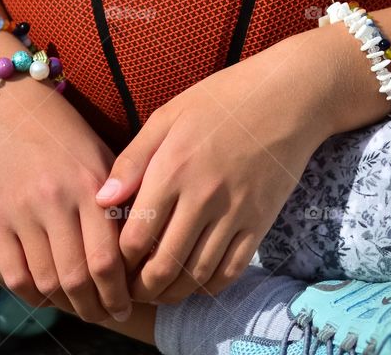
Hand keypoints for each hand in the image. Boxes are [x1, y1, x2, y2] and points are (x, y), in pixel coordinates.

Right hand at [0, 75, 131, 321]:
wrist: (7, 104)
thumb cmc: (64, 131)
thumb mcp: (101, 155)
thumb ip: (119, 199)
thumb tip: (140, 250)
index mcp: (90, 185)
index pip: (109, 258)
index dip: (120, 292)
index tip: (128, 303)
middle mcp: (55, 200)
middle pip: (78, 278)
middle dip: (97, 307)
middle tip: (107, 314)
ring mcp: (21, 211)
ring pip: (47, 281)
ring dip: (67, 305)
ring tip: (81, 308)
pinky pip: (14, 274)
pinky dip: (33, 294)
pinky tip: (47, 295)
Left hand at [95, 30, 343, 304]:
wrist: (288, 98)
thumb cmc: (221, 101)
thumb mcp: (167, 117)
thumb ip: (132, 160)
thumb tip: (101, 200)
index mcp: (172, 169)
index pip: (135, 236)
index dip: (119, 260)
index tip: (113, 264)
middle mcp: (202, 197)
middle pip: (164, 265)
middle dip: (142, 288)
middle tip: (131, 292)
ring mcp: (235, 213)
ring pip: (197, 275)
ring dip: (173, 293)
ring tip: (158, 293)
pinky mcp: (261, 222)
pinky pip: (232, 269)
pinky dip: (210, 286)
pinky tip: (195, 284)